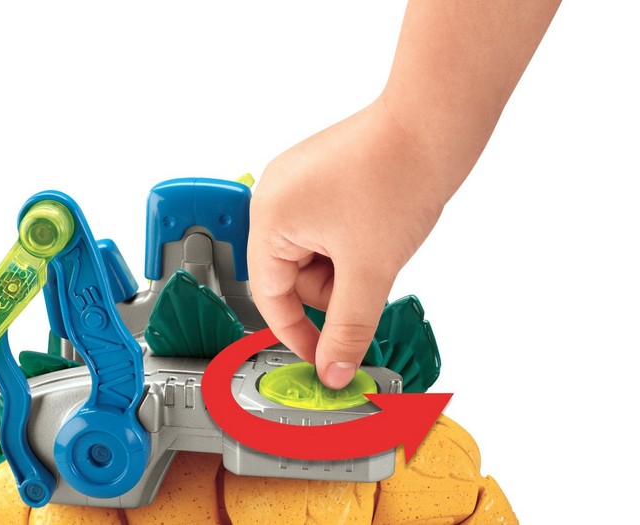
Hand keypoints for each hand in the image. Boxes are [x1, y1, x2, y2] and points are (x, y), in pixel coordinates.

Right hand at [248, 98, 445, 388]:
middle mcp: (276, 195)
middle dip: (336, 290)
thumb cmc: (398, 175)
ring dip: (348, 267)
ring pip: (315, 256)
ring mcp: (299, 182)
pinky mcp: (323, 176)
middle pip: (294, 277)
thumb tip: (334, 369)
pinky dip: (351, 245)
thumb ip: (347, 330)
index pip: (270, 297)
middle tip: (370, 283)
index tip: (324, 358)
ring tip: (379, 247)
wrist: (434, 124)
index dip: (298, 335)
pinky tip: (377, 232)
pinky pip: (327, 231)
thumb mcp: (369, 271)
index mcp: (269, 216)